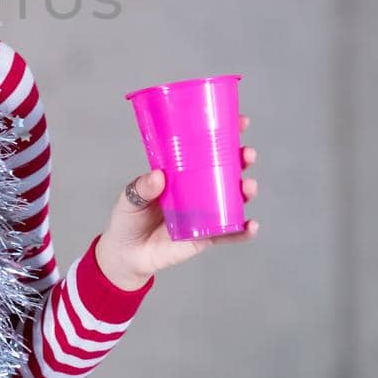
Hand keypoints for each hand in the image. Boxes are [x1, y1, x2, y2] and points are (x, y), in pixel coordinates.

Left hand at [96, 114, 259, 288]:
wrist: (127, 254)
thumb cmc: (128, 219)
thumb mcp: (129, 199)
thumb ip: (141, 188)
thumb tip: (158, 176)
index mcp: (181, 173)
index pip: (205, 150)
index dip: (225, 136)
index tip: (241, 122)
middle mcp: (197, 190)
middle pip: (226, 171)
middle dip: (242, 160)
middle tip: (247, 153)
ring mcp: (205, 213)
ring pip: (233, 199)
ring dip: (246, 191)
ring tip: (248, 187)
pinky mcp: (206, 237)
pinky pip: (230, 233)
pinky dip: (243, 231)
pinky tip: (251, 225)